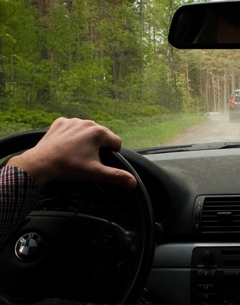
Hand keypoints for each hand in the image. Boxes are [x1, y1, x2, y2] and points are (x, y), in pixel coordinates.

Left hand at [9, 117, 136, 189]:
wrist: (42, 163)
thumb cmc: (68, 167)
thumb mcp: (96, 173)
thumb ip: (116, 176)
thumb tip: (133, 182)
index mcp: (98, 133)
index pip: (116, 142)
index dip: (113, 154)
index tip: (102, 162)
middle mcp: (87, 123)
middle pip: (102, 135)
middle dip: (99, 147)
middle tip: (88, 160)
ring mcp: (73, 121)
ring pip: (87, 131)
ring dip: (86, 140)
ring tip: (76, 154)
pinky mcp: (60, 123)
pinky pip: (72, 128)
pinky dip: (72, 136)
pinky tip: (67, 146)